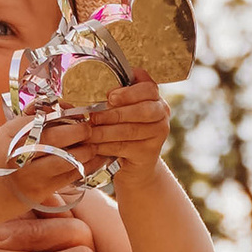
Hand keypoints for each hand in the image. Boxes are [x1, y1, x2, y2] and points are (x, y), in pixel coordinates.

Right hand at [0, 113, 90, 204]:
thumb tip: (56, 106)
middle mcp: (22, 157)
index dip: (66, 116)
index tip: (78, 113)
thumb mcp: (5, 132)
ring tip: (94, 144)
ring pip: (68, 161)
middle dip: (79, 132)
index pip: (43, 121)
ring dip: (87, 151)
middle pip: (57, 140)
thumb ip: (28, 119)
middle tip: (89, 128)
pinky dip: (88, 167)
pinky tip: (95, 159)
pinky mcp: (43, 192)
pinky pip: (71, 178)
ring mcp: (33, 177)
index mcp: (12, 138)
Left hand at [72, 71, 171, 188]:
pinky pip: (125, 147)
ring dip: (106, 131)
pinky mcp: (148, 153)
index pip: (149, 89)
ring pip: (130, 130)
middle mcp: (162, 115)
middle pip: (143, 111)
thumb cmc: (125, 129)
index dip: (130, 92)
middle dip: (115, 113)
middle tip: (94, 117)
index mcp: (155, 98)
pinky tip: (94, 146)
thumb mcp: (123, 110)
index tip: (110, 96)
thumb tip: (102, 87)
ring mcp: (158, 135)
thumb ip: (118, 96)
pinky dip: (106, 146)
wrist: (136, 164)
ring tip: (89, 132)